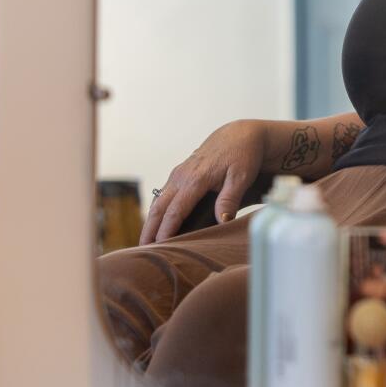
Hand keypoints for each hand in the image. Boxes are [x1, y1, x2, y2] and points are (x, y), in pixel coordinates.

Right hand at [140, 119, 267, 244]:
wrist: (240, 134)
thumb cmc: (243, 155)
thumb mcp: (241, 176)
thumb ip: (230, 198)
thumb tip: (222, 220)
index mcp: (195, 179)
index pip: (175, 211)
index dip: (166, 230)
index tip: (158, 248)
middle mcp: (181, 177)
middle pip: (159, 208)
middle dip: (149, 230)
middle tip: (142, 252)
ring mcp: (178, 174)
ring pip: (158, 202)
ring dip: (150, 222)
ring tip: (145, 243)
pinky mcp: (179, 175)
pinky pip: (163, 195)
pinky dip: (157, 211)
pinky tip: (156, 224)